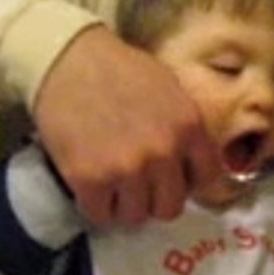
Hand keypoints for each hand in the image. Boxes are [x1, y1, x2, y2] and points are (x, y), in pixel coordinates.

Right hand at [33, 25, 221, 224]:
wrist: (66, 59)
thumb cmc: (119, 70)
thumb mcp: (171, 91)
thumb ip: (185, 129)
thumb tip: (193, 164)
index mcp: (189, 128)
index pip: (207, 180)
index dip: (188, 182)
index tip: (173, 179)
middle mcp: (163, 153)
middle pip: (170, 207)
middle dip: (155, 199)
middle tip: (138, 185)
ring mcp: (127, 169)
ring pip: (136, 215)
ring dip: (124, 204)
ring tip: (112, 183)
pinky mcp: (90, 180)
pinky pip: (101, 214)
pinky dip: (96, 205)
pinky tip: (91, 185)